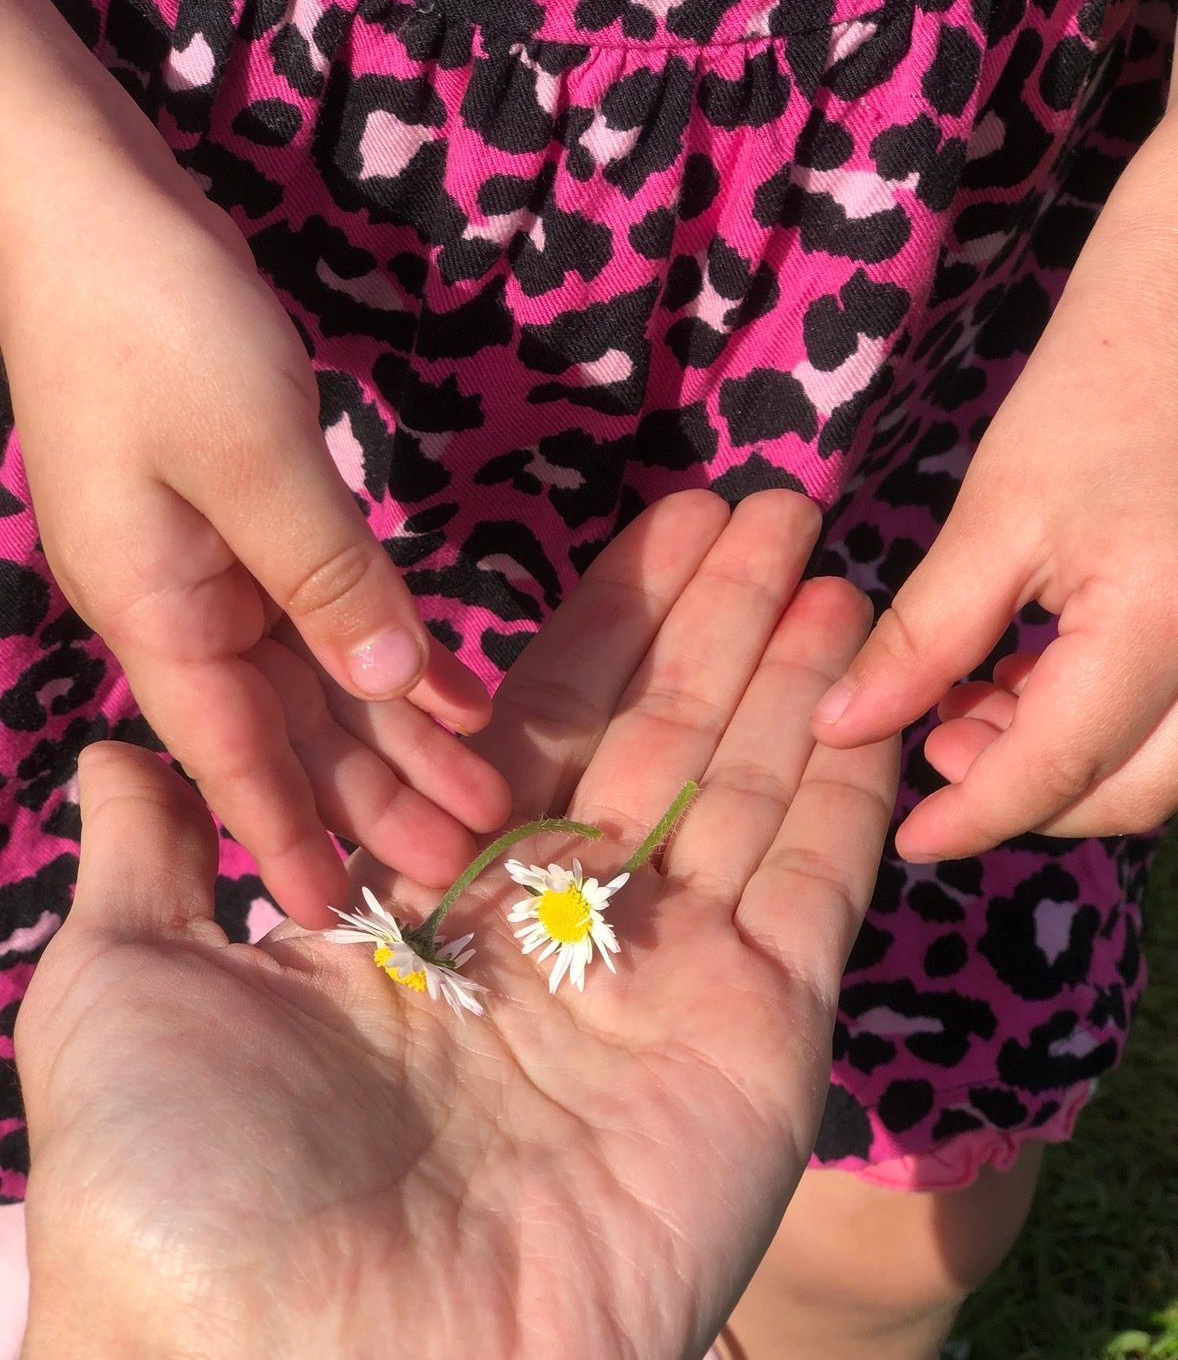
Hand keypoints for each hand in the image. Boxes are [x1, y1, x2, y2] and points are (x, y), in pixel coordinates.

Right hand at [0, 0, 508, 925]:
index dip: (295, 840)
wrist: (79, 202)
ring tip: (483, 798)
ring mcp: (207, 560)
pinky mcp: (241, 512)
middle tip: (475, 873)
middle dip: (377, 799)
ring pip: (314, 675)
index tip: (349, 922)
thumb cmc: (152, 321)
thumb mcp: (251, 454)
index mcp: (159, 611)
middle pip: (289, 728)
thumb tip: (391, 693)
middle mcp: (180, 606)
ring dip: (396, 735)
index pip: (236, 756)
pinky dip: (386, 645)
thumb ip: (327, 579)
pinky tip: (454, 684)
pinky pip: (323, 606)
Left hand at [16, 491, 896, 1359]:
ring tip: (827, 553)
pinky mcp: (753, 1043)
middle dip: (711, 620)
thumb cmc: (182, 1191)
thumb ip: (151, 855)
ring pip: (742, 791)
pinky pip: (811, 886)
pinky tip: (863, 675)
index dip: (596, 631)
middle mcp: (556, 945)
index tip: (652, 532)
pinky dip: (843, 779)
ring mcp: (664, 991)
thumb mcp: (120, 988)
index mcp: (431, 918)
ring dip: (787, 671)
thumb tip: (116, 752)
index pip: (536, 735)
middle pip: (654, 743)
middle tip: (763, 502)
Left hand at [812, 106, 1177, 858]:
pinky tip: (1041, 669)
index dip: (976, 818)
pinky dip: (1115, 713)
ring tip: (974, 703)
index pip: (1060, 774)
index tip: (908, 841)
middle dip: (1028, 790)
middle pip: (1133, 791)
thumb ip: (929, 634)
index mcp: (1167, 635)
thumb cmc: (1111, 370)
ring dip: (1072, 758)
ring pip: (1167, 760)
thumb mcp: (1005, 509)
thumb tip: (843, 726)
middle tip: (935, 743)